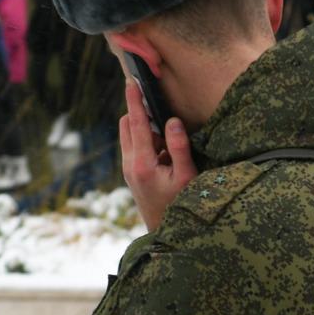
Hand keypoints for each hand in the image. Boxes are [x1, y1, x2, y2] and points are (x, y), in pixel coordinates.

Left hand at [118, 70, 195, 232]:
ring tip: (170, 147)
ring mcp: (128, 170)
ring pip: (130, 136)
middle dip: (140, 114)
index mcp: (142, 164)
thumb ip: (179, 147)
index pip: (136, 124)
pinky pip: (136, 148)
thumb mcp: (187, 177)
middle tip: (161, 116)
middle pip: (127, 125)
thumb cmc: (181, 205)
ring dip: (146, 130)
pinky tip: (166, 156)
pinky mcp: (132, 174)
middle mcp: (130, 165)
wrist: (166, 233)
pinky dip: (148, 142)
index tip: (131, 82)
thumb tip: (172, 121)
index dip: (134, 101)